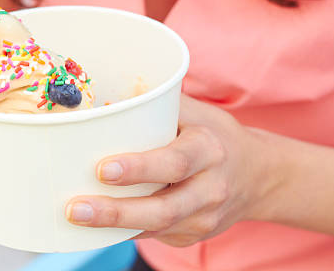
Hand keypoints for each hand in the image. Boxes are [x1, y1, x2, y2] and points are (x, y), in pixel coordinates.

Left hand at [65, 94, 278, 246]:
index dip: (139, 168)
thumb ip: (156, 104)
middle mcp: (210, 189)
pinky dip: (122, 231)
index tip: (103, 169)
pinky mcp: (191, 236)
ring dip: (112, 226)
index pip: (175, 162)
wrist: (257, 176)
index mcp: (209, 151)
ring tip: (76, 217)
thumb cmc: (213, 135)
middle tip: (75, 208)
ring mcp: (203, 219)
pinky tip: (93, 226)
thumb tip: (105, 97)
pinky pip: (153, 236)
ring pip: (156, 228)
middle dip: (116, 212)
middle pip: (163, 209)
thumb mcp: (194, 112)